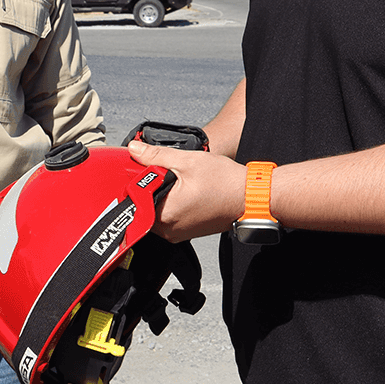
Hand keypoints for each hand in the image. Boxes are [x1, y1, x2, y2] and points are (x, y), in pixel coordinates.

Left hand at [128, 140, 246, 241]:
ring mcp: (178, 233)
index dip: (136, 181)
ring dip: (160, 195)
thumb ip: (156, 156)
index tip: (142, 170)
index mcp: (165, 215)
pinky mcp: (187, 232)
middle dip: (149, 188)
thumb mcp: (187, 161)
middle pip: (143, 206)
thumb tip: (135, 150)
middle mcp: (169, 230)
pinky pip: (169, 217)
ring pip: (155, 212)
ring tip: (177, 181)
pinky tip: (184, 190)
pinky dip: (171, 203)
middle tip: (163, 172)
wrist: (250, 197)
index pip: (134, 199)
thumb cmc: (225, 183)